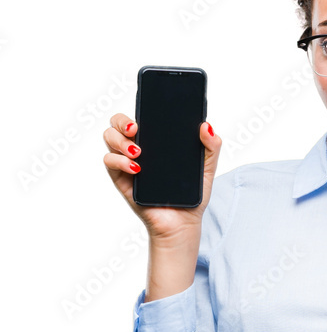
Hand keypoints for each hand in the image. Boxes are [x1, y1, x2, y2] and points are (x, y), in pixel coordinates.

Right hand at [102, 112, 221, 240]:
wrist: (183, 223)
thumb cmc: (192, 195)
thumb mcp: (207, 168)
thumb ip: (212, 146)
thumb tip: (206, 125)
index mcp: (156, 141)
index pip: (141, 116)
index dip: (138, 108)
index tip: (147, 110)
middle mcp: (138, 148)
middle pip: (118, 123)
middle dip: (123, 120)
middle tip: (136, 129)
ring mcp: (127, 162)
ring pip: (109, 137)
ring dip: (120, 140)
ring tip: (138, 152)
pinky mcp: (121, 179)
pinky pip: (109, 161)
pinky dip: (119, 161)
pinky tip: (136, 168)